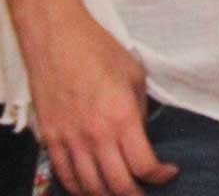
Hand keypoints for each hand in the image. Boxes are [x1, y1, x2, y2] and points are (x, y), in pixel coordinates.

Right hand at [22, 10, 174, 195]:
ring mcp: (69, 140)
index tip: (168, 173)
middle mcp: (95, 135)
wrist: (56, 38)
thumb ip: (139, 111)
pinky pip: (64, 177)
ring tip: (120, 191)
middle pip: (117, 185)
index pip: (143, 166)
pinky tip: (91, 187)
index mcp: (121, 117)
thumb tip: (140, 135)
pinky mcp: (49, 139)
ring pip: (89, 188)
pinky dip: (79, 189)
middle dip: (136, 194)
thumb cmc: (99, 50)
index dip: (160, 176)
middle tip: (146, 190)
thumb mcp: (135, 76)